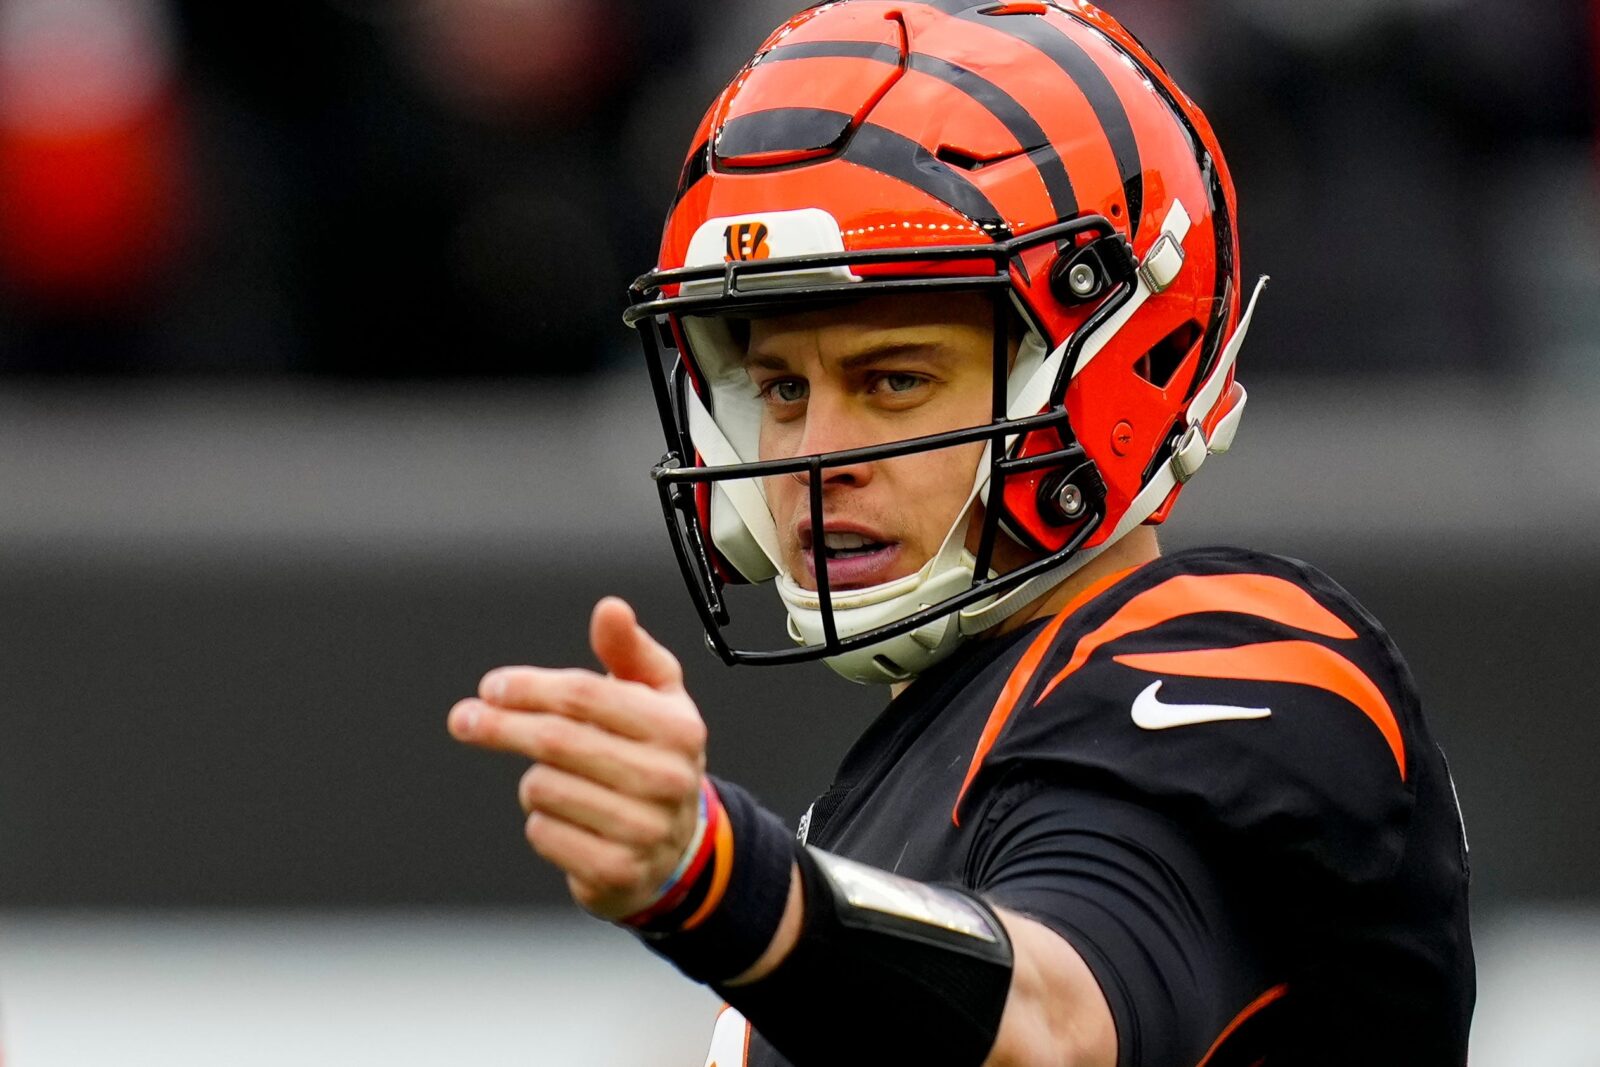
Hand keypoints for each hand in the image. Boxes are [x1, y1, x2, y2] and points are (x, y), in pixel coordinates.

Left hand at [448, 597, 707, 920]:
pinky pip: (543, 832)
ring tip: (557, 781)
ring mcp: (644, 829)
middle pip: (557, 740)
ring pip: (543, 787)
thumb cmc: (654, 755)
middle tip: (465, 719)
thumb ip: (628, 650)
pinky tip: (567, 819)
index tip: (492, 687)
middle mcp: (668, 778)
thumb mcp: (655, 697)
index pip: (585, 695)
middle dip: (501, 725)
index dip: (530, 687)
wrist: (677, 846)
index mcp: (678, 727)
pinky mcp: (617, 871)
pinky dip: (541, 822)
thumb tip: (610, 608)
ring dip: (533, 780)